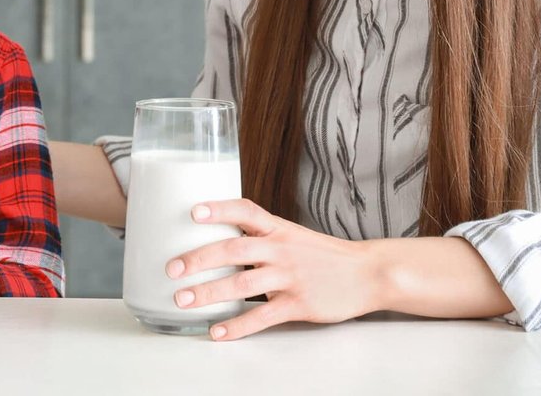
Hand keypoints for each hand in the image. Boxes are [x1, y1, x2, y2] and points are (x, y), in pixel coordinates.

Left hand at [167, 198, 381, 339]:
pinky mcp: (299, 304)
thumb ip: (262, 238)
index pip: (246, 210)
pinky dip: (237, 325)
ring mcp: (290, 276)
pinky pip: (262, 316)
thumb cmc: (325, 255)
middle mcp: (281, 249)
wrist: (368, 273)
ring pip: (242, 283)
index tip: (193, 212)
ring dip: (209, 292)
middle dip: (200, 258)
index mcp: (279, 228)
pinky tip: (217, 331)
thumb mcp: (294, 235)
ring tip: (183, 300)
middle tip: (172, 269)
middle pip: (234, 248)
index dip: (219, 209)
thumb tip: (222, 242)